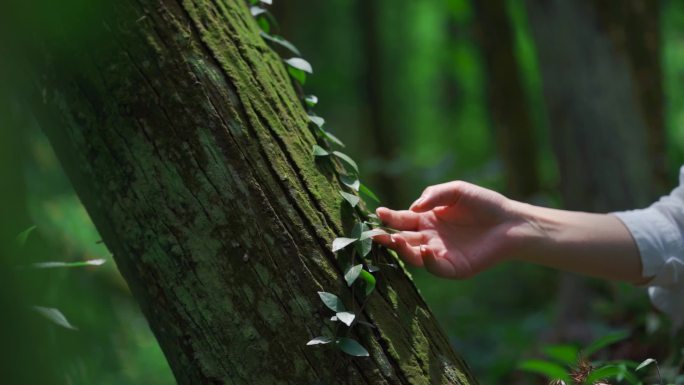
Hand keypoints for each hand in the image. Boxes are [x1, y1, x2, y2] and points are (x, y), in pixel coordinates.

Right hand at [373, 181, 538, 278]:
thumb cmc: (484, 203)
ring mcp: (440, 254)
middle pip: (402, 239)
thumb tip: (414, 207)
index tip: (378, 213)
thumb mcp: (456, 191)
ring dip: (402, 249)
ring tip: (394, 240)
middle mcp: (429, 238)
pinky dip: (428, 261)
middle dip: (387, 236)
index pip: (402, 220)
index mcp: (427, 220)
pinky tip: (424, 250)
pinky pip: (435, 267)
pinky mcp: (453, 268)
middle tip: (374, 234)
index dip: (389, 217)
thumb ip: (433, 195)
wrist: (510, 222)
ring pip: (413, 255)